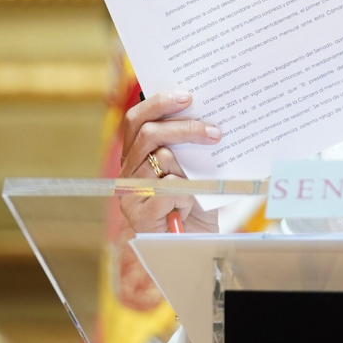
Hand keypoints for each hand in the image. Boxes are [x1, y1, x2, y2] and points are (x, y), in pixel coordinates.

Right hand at [118, 91, 222, 233]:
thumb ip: (192, 146)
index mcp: (137, 154)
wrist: (191, 245)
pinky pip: (168, 190)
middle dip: (185, 128)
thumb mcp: (196, 168)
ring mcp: (130, 192)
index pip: (137, 119)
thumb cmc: (196, 204)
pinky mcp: (138, 213)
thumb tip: (209, 117)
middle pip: (149, 133)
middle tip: (214, 131)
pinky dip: (186, 196)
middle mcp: (128, 170)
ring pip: (162, 159)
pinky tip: (188, 208)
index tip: (187, 96)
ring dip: (189, 171)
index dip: (159, 103)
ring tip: (200, 186)